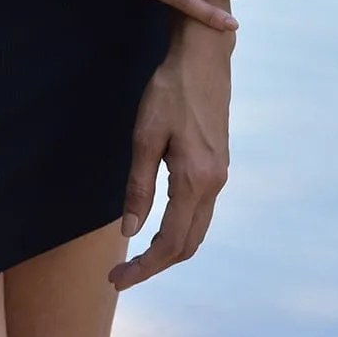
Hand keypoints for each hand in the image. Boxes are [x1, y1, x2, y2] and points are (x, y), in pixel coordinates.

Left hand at [110, 23, 231, 289]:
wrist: (204, 57)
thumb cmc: (170, 90)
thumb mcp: (145, 135)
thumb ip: (139, 185)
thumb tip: (130, 231)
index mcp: (196, 180)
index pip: (171, 243)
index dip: (144, 268)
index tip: (116, 279)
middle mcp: (214, 184)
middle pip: (188, 245)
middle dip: (156, 265)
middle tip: (122, 274)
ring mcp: (220, 176)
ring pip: (197, 230)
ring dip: (170, 250)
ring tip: (138, 258)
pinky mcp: (219, 166)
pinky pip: (201, 212)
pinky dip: (181, 229)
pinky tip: (160, 225)